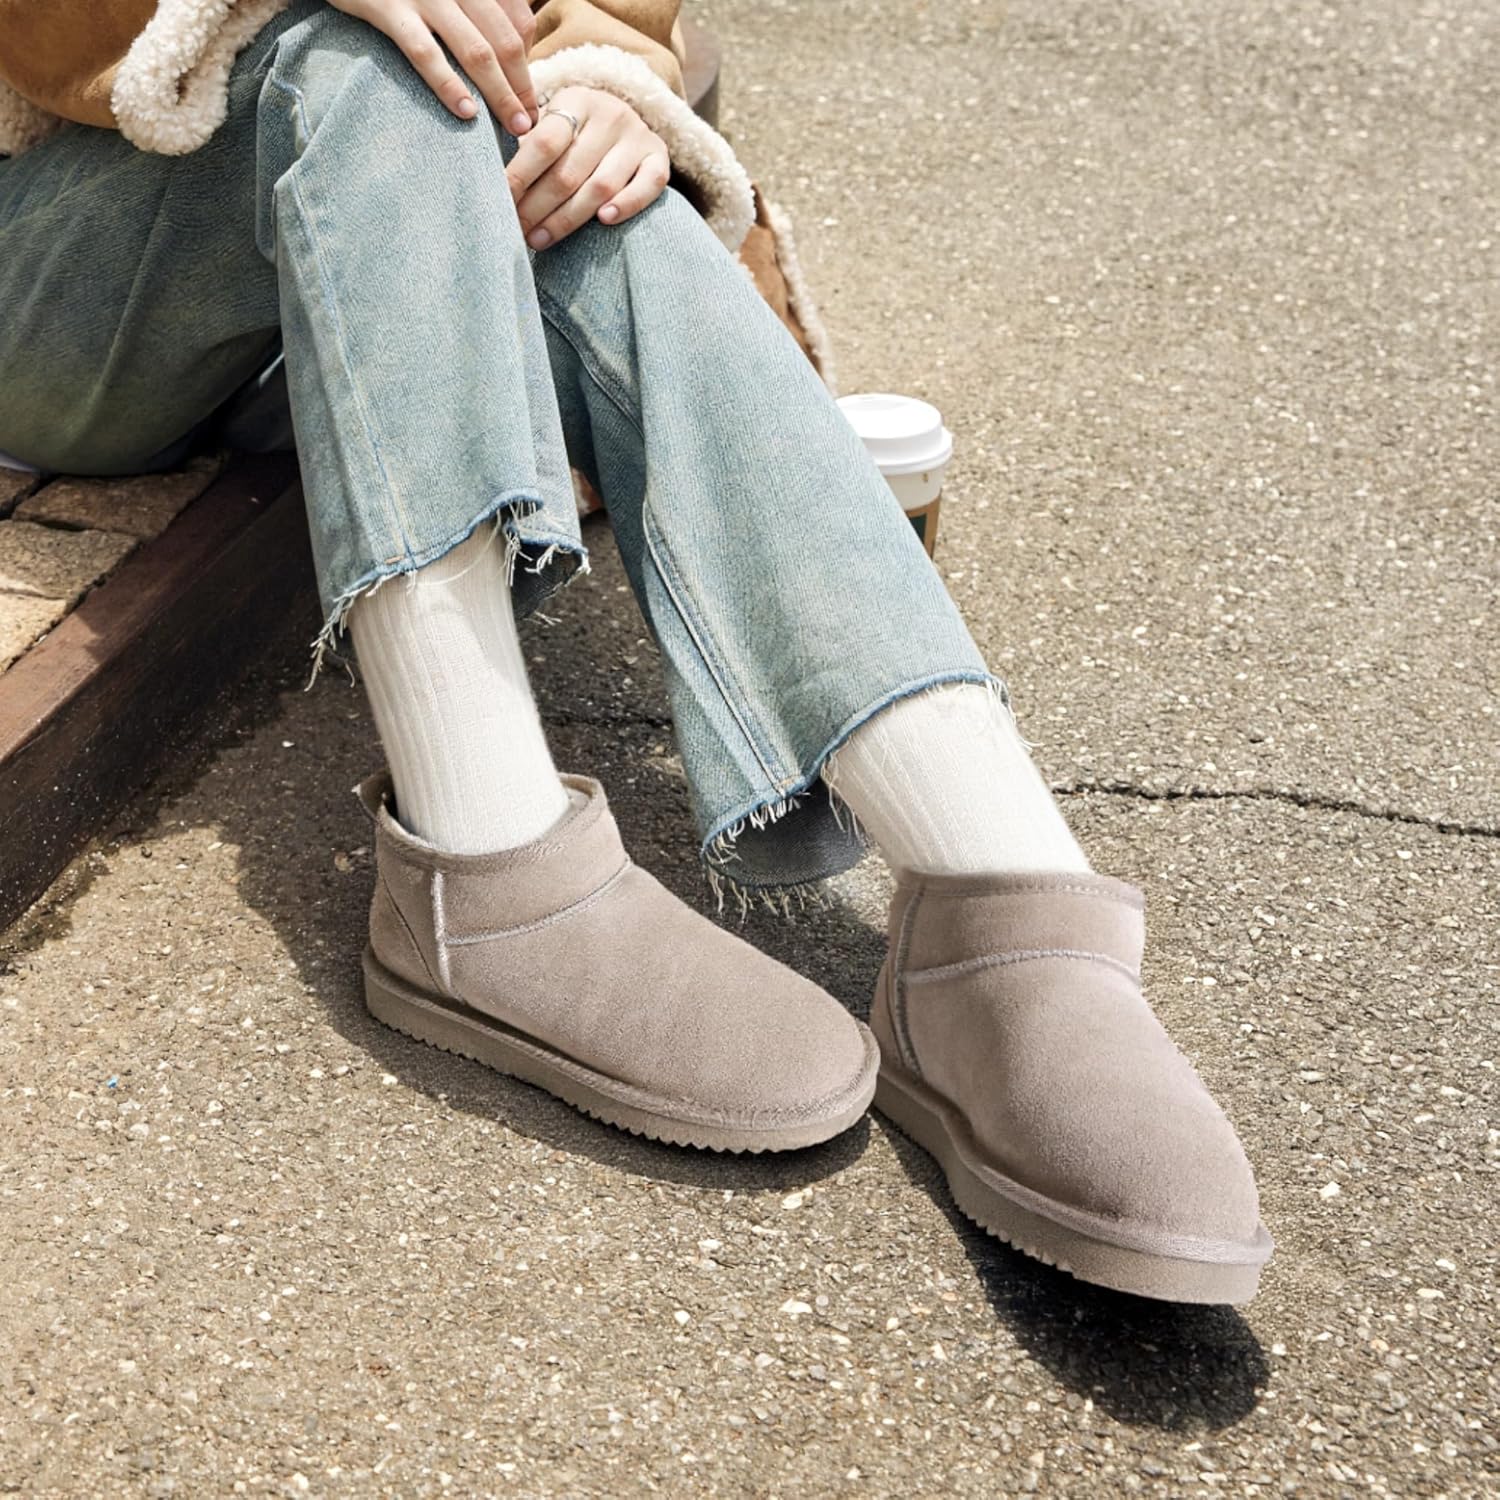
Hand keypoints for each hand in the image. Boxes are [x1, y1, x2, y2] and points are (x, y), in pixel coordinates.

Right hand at [329, 0, 538, 132]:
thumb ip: (476, 12)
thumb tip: (511, 56)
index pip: (519, 23)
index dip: (529, 65)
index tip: (530, 101)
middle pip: (506, 41)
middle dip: (522, 87)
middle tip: (527, 123)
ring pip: (476, 50)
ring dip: (500, 94)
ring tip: (513, 127)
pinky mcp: (388, 7)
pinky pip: (425, 52)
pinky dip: (449, 84)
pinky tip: (467, 112)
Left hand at [505, 86, 670, 248]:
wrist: (621, 118)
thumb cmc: (574, 132)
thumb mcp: (550, 124)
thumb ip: (526, 143)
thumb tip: (485, 179)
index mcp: (576, 100)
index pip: (544, 142)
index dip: (519, 176)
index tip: (498, 202)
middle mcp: (610, 114)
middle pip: (569, 170)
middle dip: (537, 206)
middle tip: (516, 231)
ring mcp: (637, 137)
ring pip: (601, 185)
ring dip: (568, 218)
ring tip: (540, 239)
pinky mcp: (659, 158)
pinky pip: (648, 186)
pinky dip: (627, 204)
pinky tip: (603, 221)